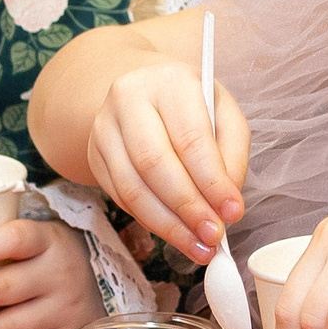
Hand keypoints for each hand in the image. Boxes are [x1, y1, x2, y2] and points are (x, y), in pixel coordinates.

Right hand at [80, 44, 247, 263]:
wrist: (143, 90)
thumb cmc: (191, 105)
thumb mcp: (224, 114)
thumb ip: (232, 155)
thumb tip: (227, 203)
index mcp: (169, 82)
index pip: (190, 138)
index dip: (212, 182)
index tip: (233, 212)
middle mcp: (128, 99)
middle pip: (154, 164)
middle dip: (188, 208)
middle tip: (213, 236)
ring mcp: (104, 128)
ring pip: (132, 187)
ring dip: (168, 225)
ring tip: (198, 246)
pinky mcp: (94, 155)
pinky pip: (121, 198)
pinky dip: (151, 222)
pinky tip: (175, 234)